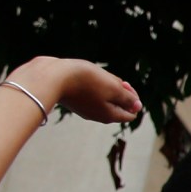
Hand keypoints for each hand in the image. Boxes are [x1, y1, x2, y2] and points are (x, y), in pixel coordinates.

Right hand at [14, 57, 141, 124]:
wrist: (52, 77)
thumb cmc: (85, 82)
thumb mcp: (113, 88)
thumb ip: (127, 99)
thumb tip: (137, 106)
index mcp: (109, 116)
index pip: (130, 113)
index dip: (133, 99)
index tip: (124, 85)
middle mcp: (98, 116)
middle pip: (118, 106)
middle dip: (120, 91)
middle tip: (112, 79)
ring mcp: (85, 108)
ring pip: (105, 98)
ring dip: (107, 86)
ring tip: (99, 75)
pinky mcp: (75, 99)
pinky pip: (92, 93)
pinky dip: (95, 85)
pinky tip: (87, 76)